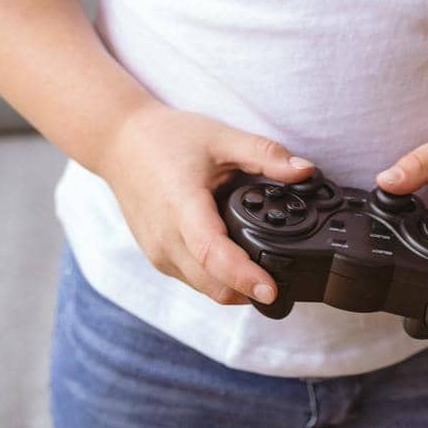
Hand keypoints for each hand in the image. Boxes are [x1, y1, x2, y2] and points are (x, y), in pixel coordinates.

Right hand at [100, 99, 314, 307]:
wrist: (120, 142)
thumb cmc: (167, 138)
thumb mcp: (221, 137)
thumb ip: (265, 155)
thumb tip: (307, 170)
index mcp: (182, 207)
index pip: (214, 255)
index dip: (244, 277)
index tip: (272, 289)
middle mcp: (165, 238)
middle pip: (212, 284)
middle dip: (248, 291)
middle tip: (282, 281)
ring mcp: (157, 252)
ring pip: (202, 287)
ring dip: (231, 287)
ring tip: (261, 270)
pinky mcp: (155, 256)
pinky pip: (190, 278)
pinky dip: (214, 278)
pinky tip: (232, 259)